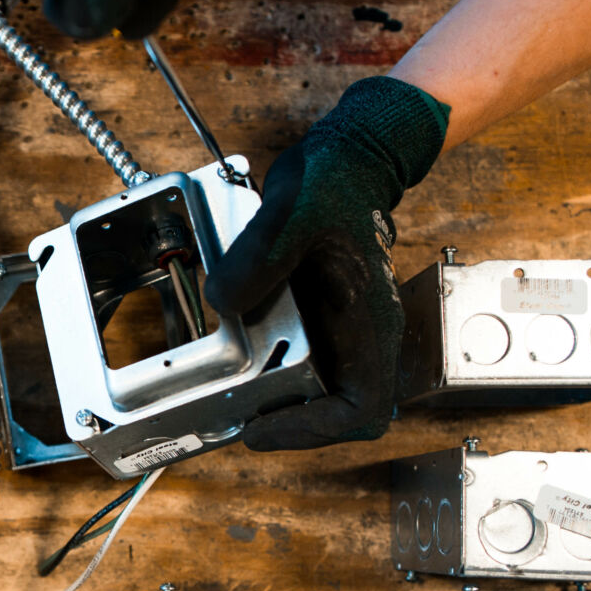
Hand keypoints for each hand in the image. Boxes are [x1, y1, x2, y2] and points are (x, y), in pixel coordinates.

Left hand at [203, 76, 449, 450]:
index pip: (362, 409)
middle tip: (232, 415)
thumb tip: (222, 301)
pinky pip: (293, 363)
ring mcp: (339, 333)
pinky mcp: (316, 322)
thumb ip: (260, 256)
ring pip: (313, 393)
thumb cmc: (337, 183)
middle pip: (333, 413)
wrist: (348, 159)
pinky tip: (227, 360)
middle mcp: (359, 338)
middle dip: (284, 423)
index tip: (263, 426)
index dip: (314, 431)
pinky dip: (262, 372)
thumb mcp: (294, 213)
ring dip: (271, 402)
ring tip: (223, 394)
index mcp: (368, 323)